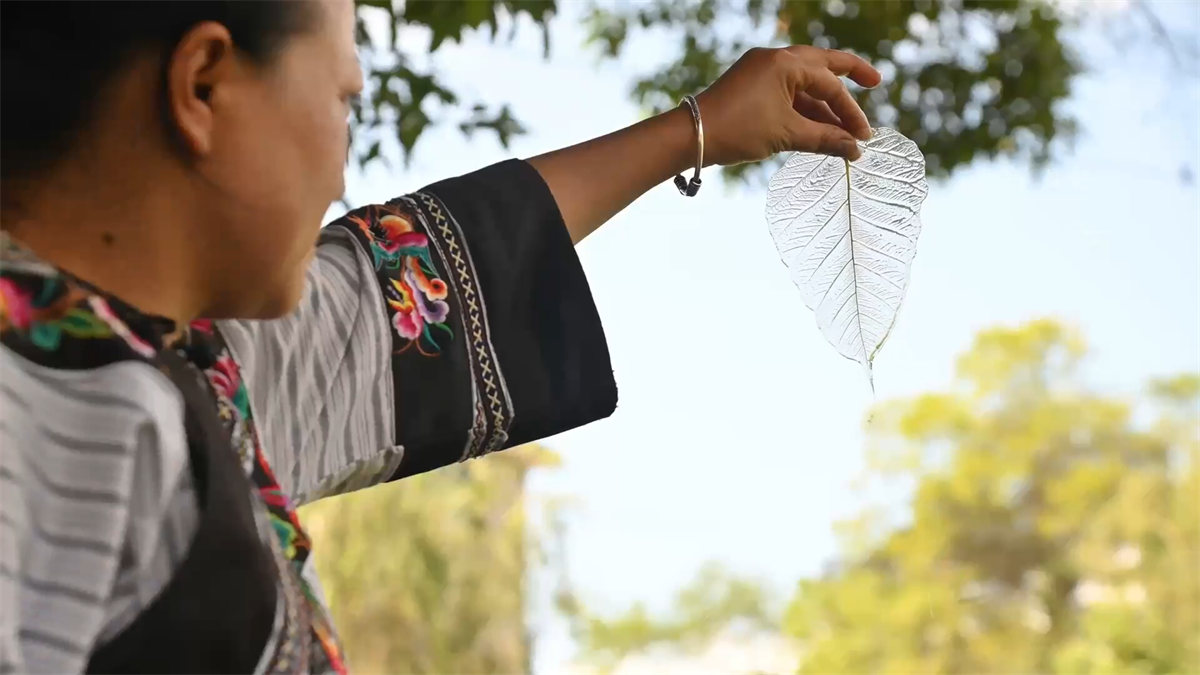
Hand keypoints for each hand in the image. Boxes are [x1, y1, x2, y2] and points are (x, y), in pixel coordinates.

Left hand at [694, 46, 881, 164]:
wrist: (690, 137)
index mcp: (784, 63)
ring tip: (843, 132)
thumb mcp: (786, 135)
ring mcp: (760, 71)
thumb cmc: (737, 130)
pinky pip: (785, 93)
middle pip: (821, 64)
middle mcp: (773, 59)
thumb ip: (824, 140)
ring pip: (803, 84)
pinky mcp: (750, 86)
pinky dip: (803, 109)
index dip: (850, 112)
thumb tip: (855, 151)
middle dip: (847, 76)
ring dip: (823, 106)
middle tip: (874, 82)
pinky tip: (818, 129)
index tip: (863, 137)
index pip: (829, 84)